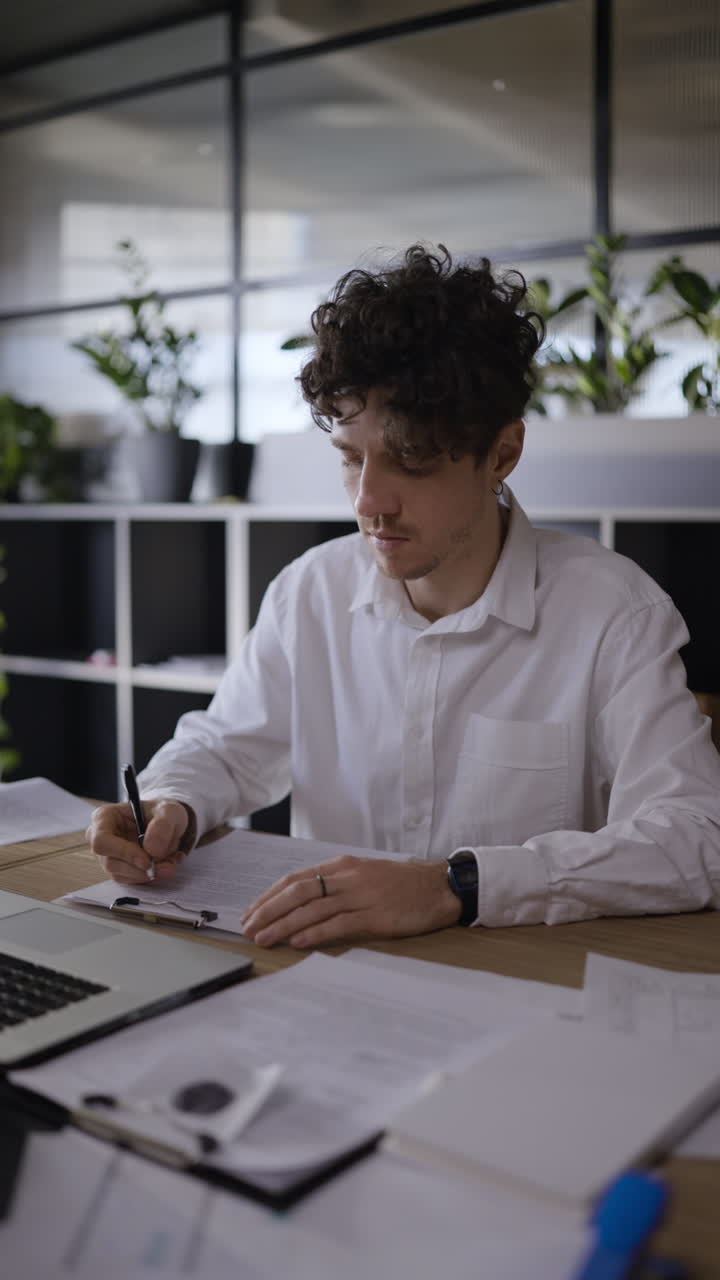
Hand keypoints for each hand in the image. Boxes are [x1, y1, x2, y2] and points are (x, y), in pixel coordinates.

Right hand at [86, 799, 191, 883]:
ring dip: (148, 873)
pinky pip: (131, 880)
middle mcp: (101, 838)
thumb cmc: (163, 813)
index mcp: (104, 817)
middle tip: (167, 866)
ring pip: (121, 875)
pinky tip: (165, 865)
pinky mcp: (120, 870)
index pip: (101, 840)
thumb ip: (163, 825)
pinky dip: (150, 876)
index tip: (147, 861)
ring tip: (171, 862)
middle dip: (140, 868)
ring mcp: (109, 856)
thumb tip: (152, 849)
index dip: (123, 853)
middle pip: (110, 862)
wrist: (170, 825)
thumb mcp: (170, 811)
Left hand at [241, 855, 461, 948]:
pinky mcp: (376, 916)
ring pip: (312, 909)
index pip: (295, 879)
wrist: (439, 886)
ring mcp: (361, 896)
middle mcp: (347, 878)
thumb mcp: (363, 876)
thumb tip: (300, 905)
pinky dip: (315, 932)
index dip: (269, 896)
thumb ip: (334, 886)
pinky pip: (338, 924)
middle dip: (268, 911)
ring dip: (283, 925)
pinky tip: (297, 941)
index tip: (250, 913)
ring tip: (264, 939)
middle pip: (297, 892)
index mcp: (341, 866)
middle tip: (247, 928)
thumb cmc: (401, 885)